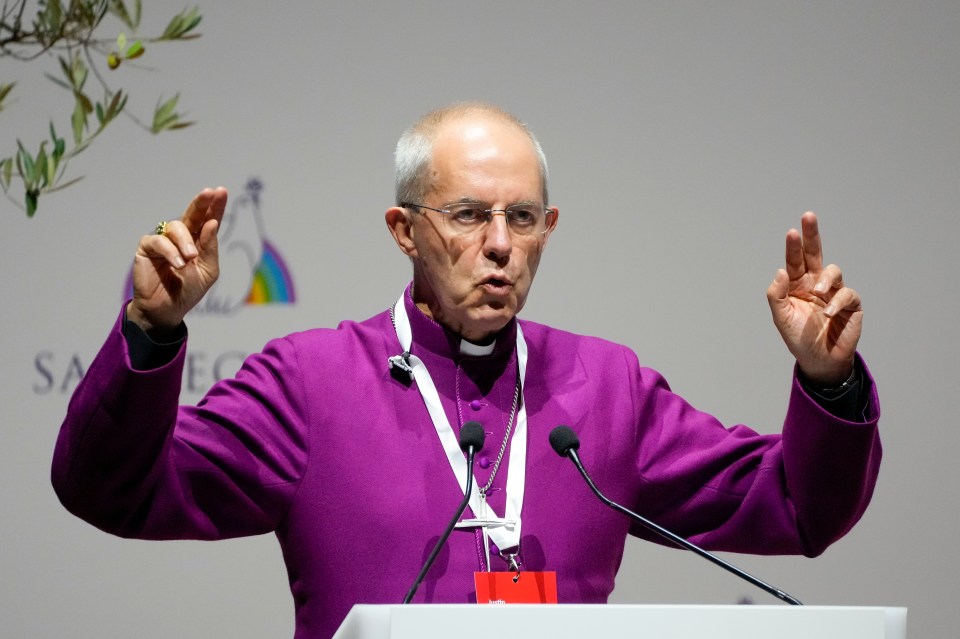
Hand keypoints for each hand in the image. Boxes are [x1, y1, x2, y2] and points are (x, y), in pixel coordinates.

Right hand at [126, 187, 227, 335]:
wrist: (167, 310)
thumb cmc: (188, 291)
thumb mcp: (208, 271)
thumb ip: (210, 248)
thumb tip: (212, 223)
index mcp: (198, 241)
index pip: (208, 220)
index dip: (215, 206)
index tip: (221, 191)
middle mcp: (181, 237)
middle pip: (192, 214)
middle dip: (201, 202)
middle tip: (209, 193)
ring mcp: (164, 240)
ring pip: (176, 226)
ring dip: (186, 241)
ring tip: (191, 258)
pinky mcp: (147, 248)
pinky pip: (159, 241)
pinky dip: (170, 252)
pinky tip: (178, 264)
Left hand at [766, 212, 861, 386]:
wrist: (818, 360)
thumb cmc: (799, 338)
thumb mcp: (781, 317)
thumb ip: (776, 294)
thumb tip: (781, 270)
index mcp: (797, 284)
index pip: (795, 261)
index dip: (794, 246)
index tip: (792, 232)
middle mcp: (816, 284)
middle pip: (815, 254)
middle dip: (812, 235)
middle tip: (808, 216)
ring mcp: (834, 292)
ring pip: (833, 271)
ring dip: (825, 279)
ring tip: (816, 292)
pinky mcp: (850, 304)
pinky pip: (847, 294)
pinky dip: (837, 301)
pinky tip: (828, 313)